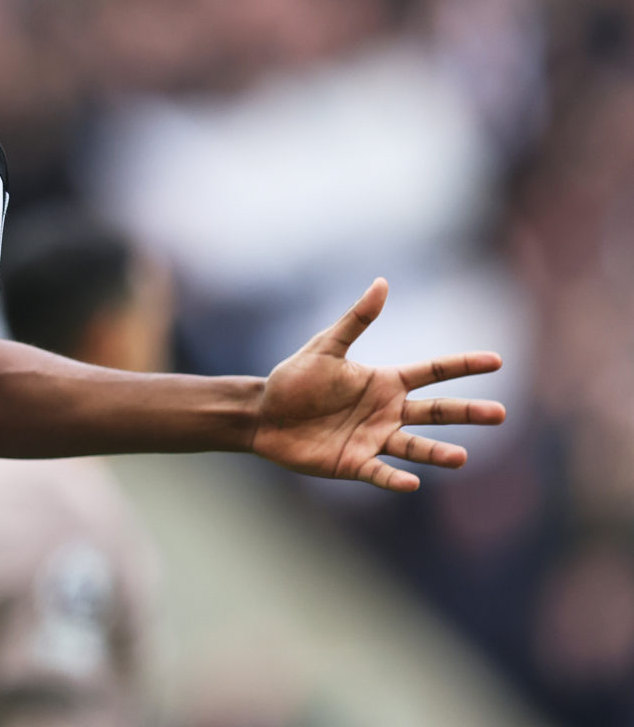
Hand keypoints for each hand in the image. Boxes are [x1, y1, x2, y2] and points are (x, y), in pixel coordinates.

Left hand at [250, 279, 505, 491]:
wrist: (264, 414)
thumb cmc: (295, 379)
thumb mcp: (325, 347)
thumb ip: (356, 320)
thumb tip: (382, 283)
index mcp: (385, 382)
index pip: (433, 372)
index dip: (463, 366)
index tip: (497, 360)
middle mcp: (387, 412)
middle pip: (435, 411)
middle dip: (467, 412)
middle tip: (500, 413)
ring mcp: (374, 439)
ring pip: (414, 446)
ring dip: (437, 453)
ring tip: (461, 457)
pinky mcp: (355, 464)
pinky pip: (379, 473)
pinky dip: (395, 478)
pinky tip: (412, 483)